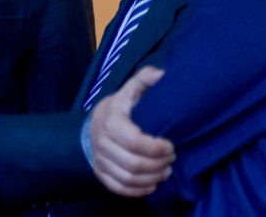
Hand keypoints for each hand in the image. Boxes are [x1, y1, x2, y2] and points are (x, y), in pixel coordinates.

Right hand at [90, 67, 174, 196]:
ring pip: (127, 178)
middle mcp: (102, 142)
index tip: (171, 145)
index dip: (155, 147)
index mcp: (111, 121)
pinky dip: (137, 190)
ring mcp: (100, 160)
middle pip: (132, 164)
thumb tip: (161, 74)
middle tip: (172, 159)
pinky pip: (118, 188)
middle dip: (157, 164)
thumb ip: (144, 80)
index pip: (134, 141)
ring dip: (151, 178)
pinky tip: (152, 185)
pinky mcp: (100, 173)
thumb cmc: (119, 108)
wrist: (93, 124)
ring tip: (166, 171)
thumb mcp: (130, 90)